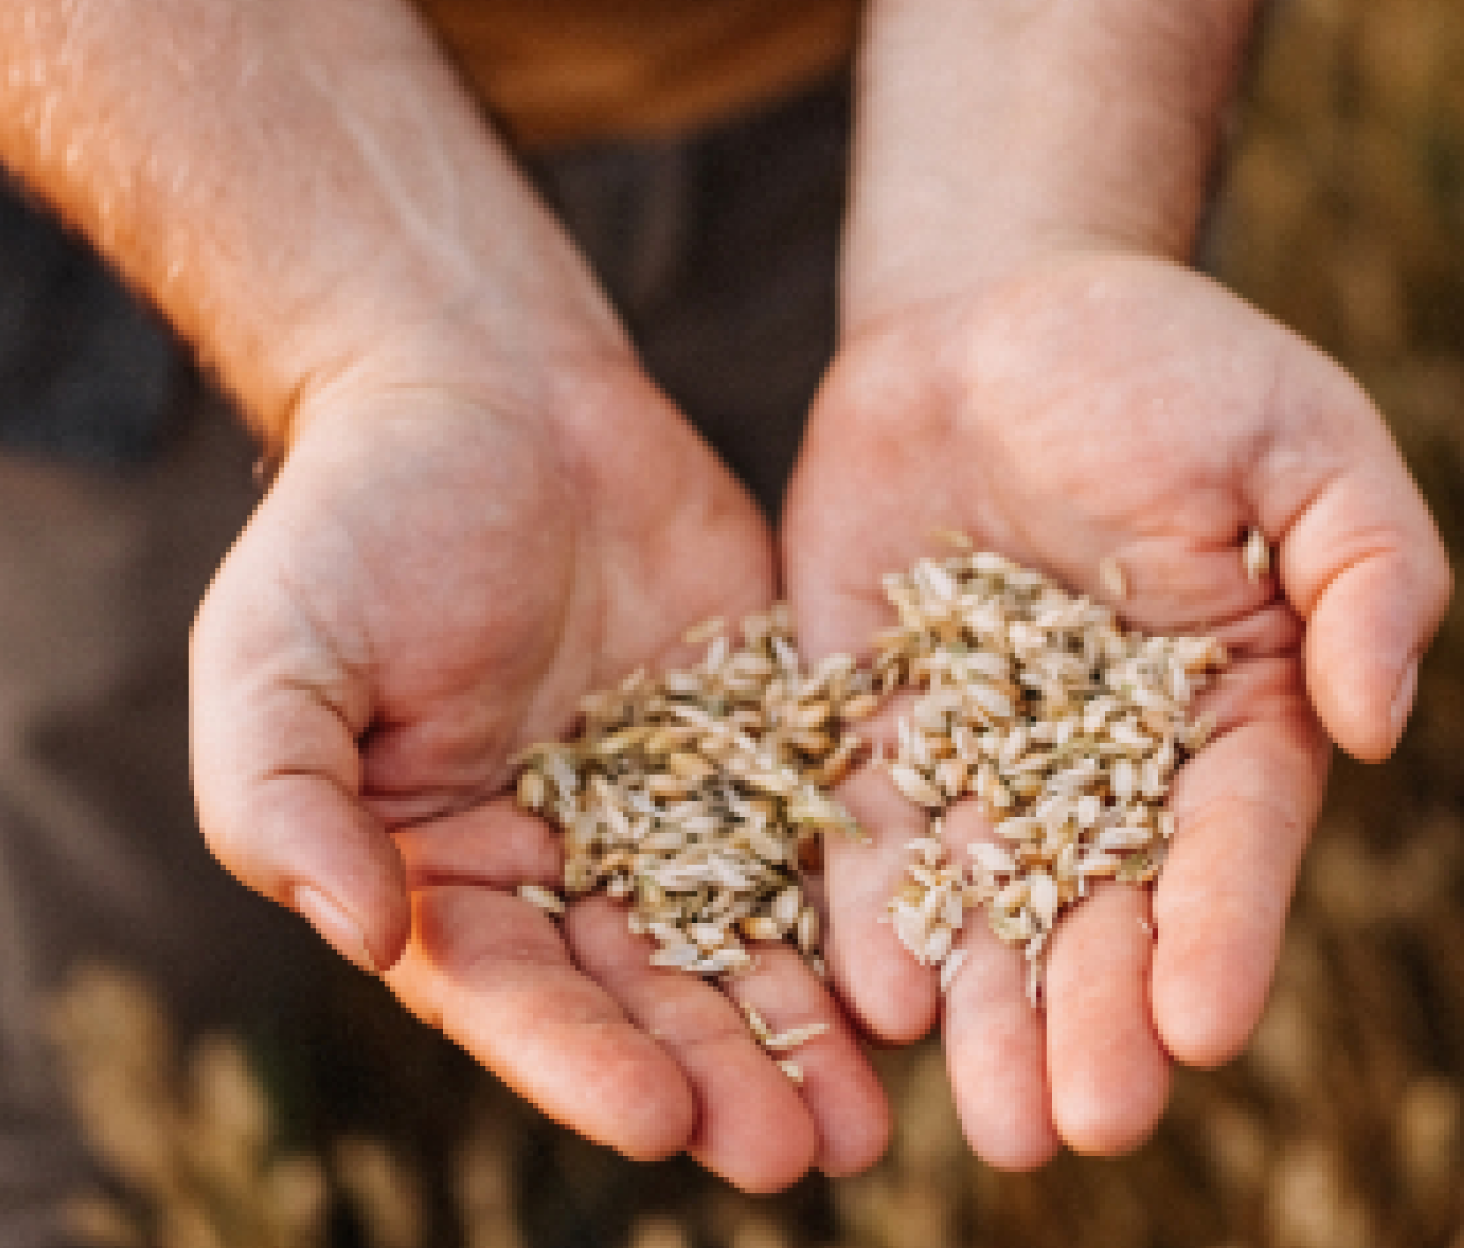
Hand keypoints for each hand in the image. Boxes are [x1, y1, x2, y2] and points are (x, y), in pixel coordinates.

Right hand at [191, 359, 888, 1189]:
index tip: (657, 1119)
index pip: (514, 994)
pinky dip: (858, 900)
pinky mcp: (760, 731)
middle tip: (799, 1155)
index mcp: (452, 867)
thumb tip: (358, 932)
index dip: (580, 1061)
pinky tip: (917, 963)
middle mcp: (568, 858)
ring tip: (877, 1122)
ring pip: (746, 936)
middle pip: (647, 992)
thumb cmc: (361, 519)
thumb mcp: (276, 657)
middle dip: (718, 1075)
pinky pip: (814, 825)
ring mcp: (676, 798)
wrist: (491, 388)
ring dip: (805, 1029)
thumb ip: (286, 802)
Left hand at [781, 249, 1449, 1167]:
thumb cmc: (1164, 364)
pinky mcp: (869, 715)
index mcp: (1219, 705)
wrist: (988, 321)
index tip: (1201, 1029)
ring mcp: (972, 743)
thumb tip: (1380, 724)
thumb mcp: (1298, 440)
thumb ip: (1363, 575)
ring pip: (981, 897)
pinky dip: (871, 905)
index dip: (1219, 935)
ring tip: (986, 1116)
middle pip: (1098, 906)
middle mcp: (1093, 754)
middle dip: (1089, 1014)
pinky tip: (872, 991)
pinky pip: (866, 824)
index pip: (1227, 842)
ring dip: (983, 1006)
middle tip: (1076, 1128)